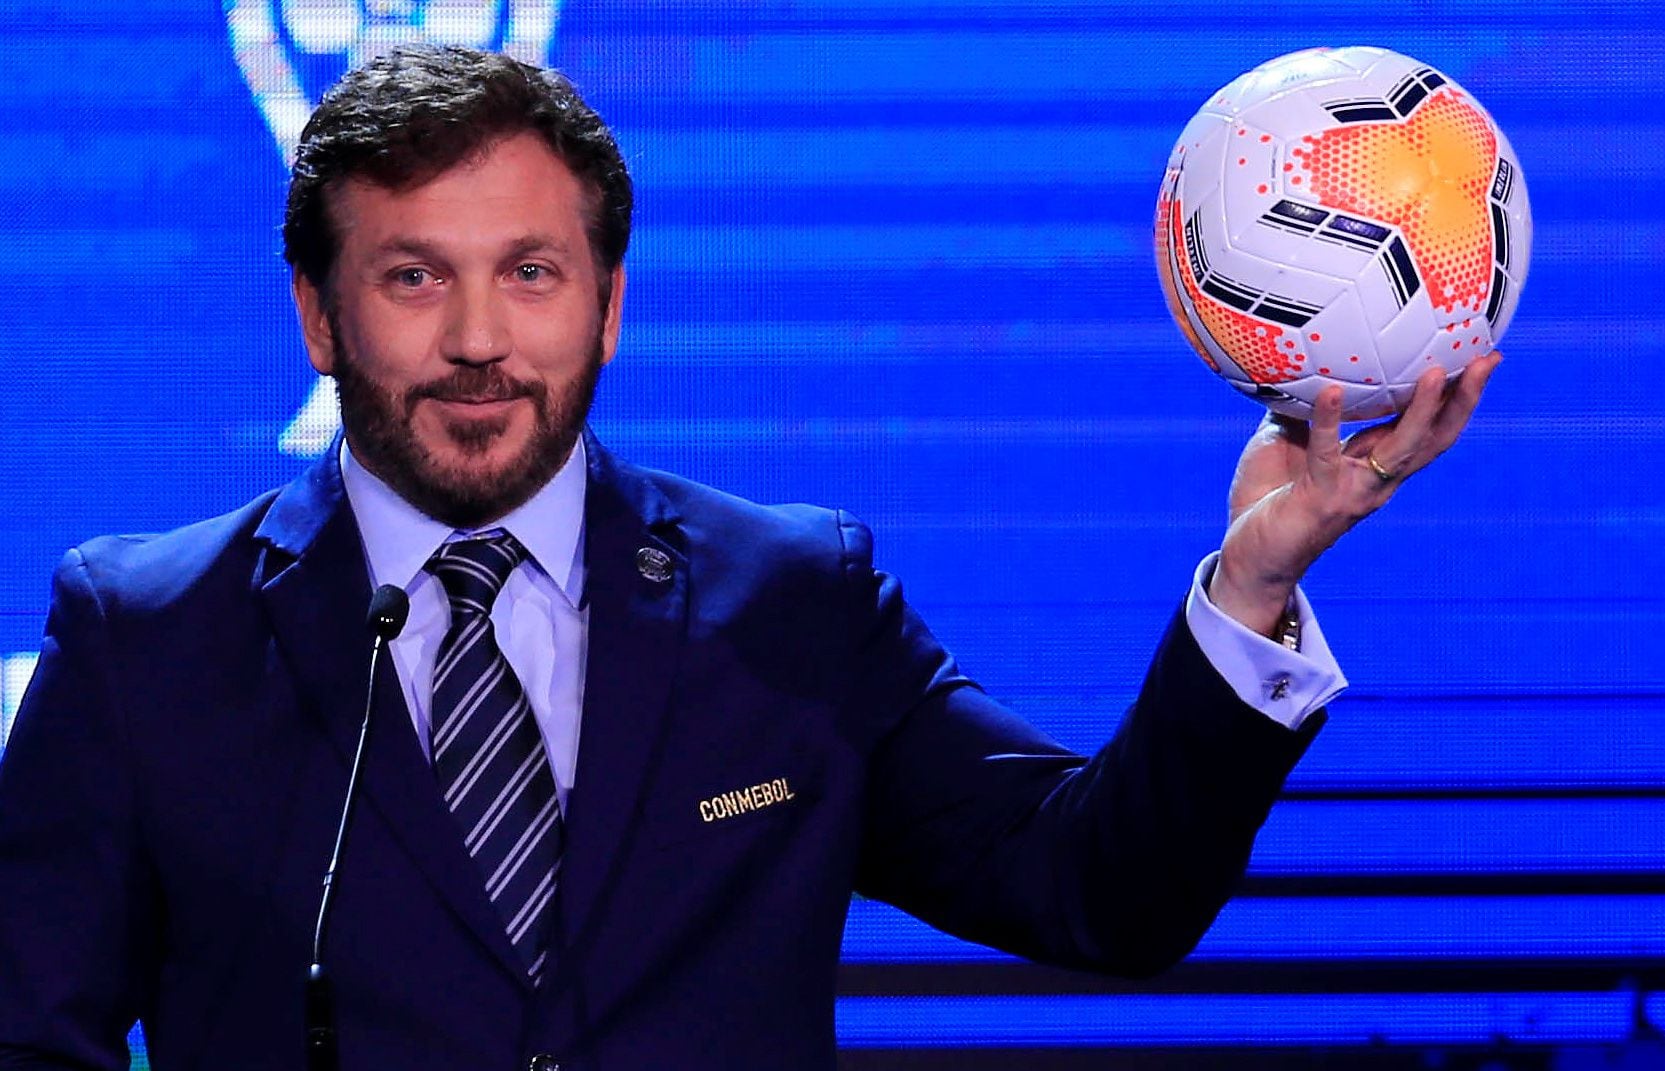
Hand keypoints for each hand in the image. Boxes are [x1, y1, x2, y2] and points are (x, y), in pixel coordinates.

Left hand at [1207, 351, 1501, 636]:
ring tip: (1436, 373)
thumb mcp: (1284, 440)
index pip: (1426, 427)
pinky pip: (1328, 454)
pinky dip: (1329, 421)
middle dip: (1465, 400)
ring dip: (1422, 411)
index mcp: (1373, 464)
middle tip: (1488, 360)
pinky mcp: (1322, 499)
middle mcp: (1375, 481)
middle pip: (1434, 439)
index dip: (1455, 396)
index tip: (1480, 356)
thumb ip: (1301, 407)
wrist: (1247, 557)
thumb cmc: (1266, 498)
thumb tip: (1300, 359)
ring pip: (1402, 450)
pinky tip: (1333, 391)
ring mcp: (1353, 492)